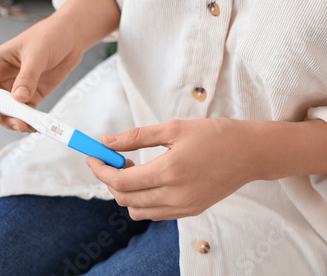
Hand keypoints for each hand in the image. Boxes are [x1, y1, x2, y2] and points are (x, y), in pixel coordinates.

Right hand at [0, 14, 83, 131]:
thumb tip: (19, 98)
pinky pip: (27, 113)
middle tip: (19, 125)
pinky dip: (30, 121)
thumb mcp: (37, 54)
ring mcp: (17, 89)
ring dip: (16, 122)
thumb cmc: (49, 36)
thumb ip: (28, 76)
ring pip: (9, 112)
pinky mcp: (32, 95)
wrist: (71, 36)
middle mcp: (3, 78)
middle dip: (4, 118)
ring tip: (29, 127)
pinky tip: (37, 127)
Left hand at [86, 118, 258, 220]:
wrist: (250, 153)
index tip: (91, 157)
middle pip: (125, 198)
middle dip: (109, 180)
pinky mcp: (190, 212)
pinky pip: (154, 214)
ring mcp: (183, 207)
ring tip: (133, 169)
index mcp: (170, 172)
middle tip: (111, 159)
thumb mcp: (173, 128)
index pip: (120, 181)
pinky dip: (142, 200)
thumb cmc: (214, 135)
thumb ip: (135, 137)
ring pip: (137, 211)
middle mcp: (175, 196)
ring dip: (125, 192)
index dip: (100, 170)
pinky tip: (149, 180)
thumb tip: (106, 142)